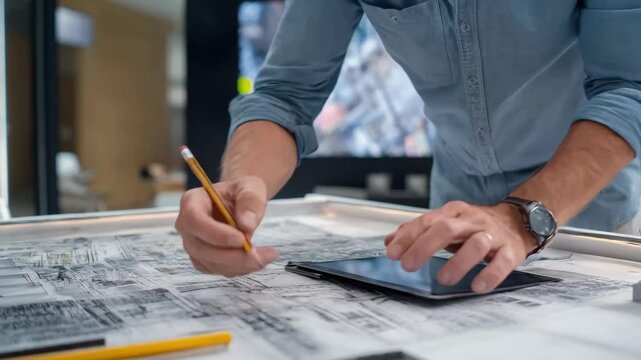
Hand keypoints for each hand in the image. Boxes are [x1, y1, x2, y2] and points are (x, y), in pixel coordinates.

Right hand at [175, 176, 278, 276]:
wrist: (240, 202)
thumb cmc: (241, 192)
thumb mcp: (251, 187)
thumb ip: (250, 201)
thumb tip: (247, 225)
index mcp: (192, 201)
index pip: (195, 220)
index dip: (216, 233)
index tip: (241, 239)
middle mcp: (187, 225)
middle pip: (201, 247)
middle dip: (232, 256)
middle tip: (261, 256)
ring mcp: (193, 244)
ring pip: (210, 263)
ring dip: (239, 265)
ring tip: (267, 256)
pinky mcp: (203, 259)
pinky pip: (218, 269)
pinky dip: (239, 268)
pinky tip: (257, 259)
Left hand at [384, 201, 537, 292]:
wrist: (517, 221)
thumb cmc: (474, 226)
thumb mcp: (445, 223)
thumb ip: (418, 231)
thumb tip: (390, 242)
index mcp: (453, 213)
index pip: (426, 221)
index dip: (408, 237)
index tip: (392, 253)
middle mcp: (471, 221)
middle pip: (446, 228)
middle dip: (424, 246)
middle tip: (408, 265)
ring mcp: (492, 234)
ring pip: (476, 243)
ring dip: (458, 262)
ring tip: (442, 279)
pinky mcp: (511, 250)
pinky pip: (502, 262)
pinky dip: (490, 274)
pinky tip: (477, 286)